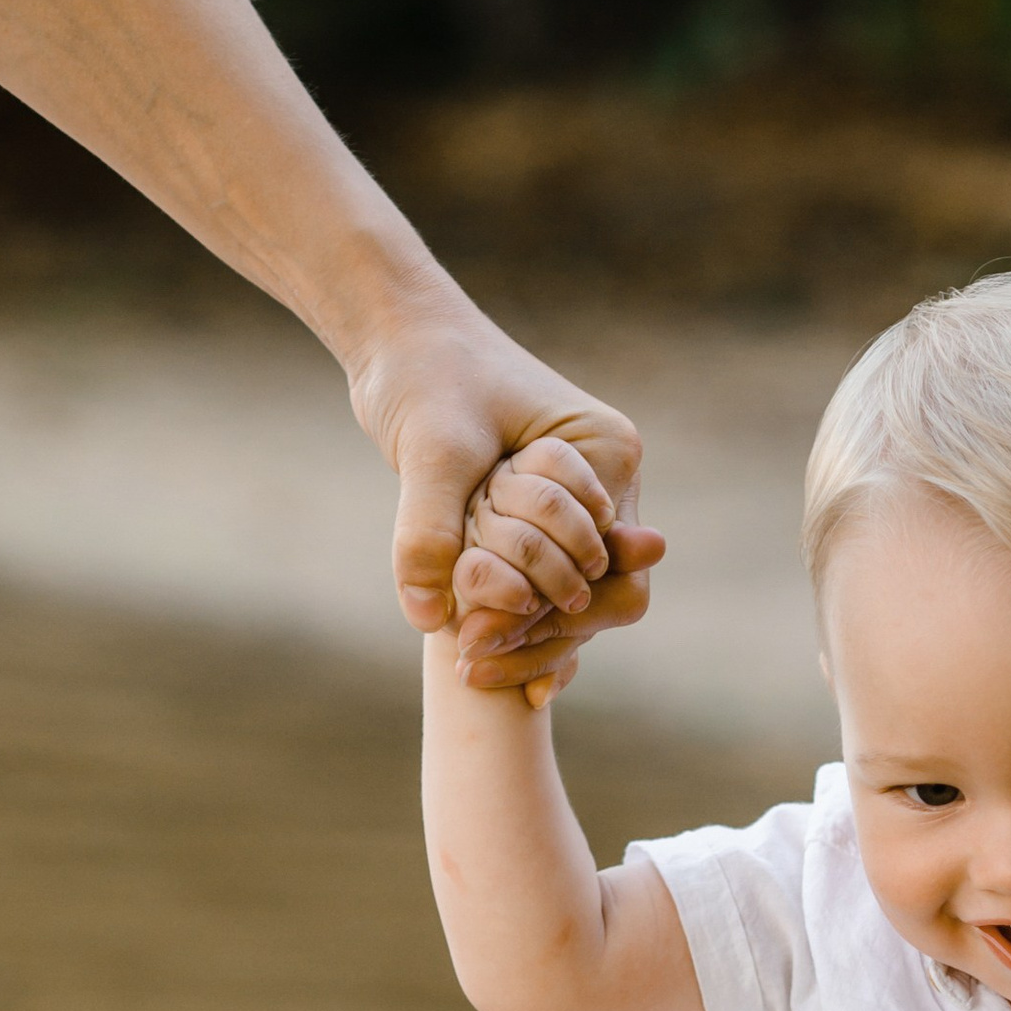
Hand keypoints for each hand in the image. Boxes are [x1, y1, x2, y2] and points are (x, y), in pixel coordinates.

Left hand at [345, 292, 665, 697]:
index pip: (614, 566)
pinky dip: (518, 628)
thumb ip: (429, 530)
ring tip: (468, 669)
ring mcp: (574, 508)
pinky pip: (541, 591)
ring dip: (524, 634)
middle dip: (540, 630)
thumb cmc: (423, 374)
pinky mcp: (536, 524)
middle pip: (601, 596)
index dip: (560, 612)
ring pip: (571, 602)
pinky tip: (490, 672)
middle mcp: (604, 486)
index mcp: (607, 452)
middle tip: (471, 660)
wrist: (395, 338)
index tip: (488, 633)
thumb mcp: (429, 450)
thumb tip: (431, 619)